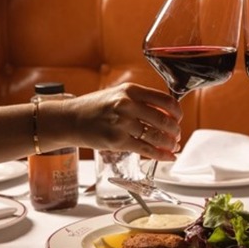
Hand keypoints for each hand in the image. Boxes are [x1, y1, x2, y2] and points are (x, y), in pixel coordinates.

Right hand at [64, 83, 182, 160]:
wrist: (70, 119)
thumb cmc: (95, 108)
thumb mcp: (118, 94)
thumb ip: (140, 100)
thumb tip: (166, 113)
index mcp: (130, 90)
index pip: (165, 100)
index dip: (177, 112)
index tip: (178, 118)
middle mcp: (127, 105)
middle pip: (164, 120)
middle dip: (175, 131)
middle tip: (177, 136)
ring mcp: (122, 123)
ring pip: (156, 136)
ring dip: (170, 144)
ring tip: (173, 147)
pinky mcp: (117, 141)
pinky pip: (145, 150)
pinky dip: (161, 155)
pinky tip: (168, 157)